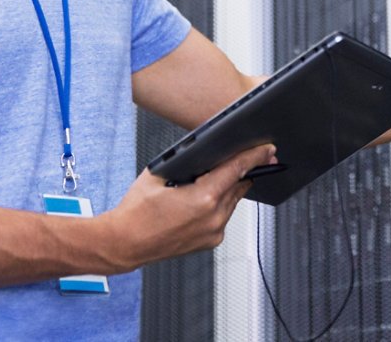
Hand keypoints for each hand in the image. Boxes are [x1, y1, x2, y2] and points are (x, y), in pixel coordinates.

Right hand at [97, 142, 275, 271]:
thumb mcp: (160, 173)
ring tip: (228, 172)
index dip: (255, 155)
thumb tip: (205, 152)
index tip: (267, 148)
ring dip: (233, 186)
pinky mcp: (210, 242)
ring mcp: (213, 232)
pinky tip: (212, 194)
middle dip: (247, 169)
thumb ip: (186, 162)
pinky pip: (224, 216)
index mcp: (203, 198)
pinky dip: (222, 203)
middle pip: (240, 185)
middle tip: (257, 155)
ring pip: (233, 201)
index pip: (238, 169)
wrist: (124, 243)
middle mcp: (213, 218)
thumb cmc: (136, 211)